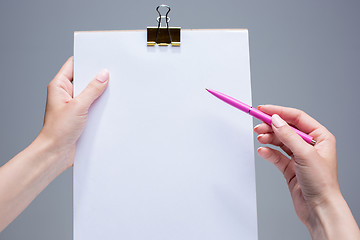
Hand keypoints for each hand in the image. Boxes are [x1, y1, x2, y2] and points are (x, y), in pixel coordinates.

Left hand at [0, 57, 108, 231]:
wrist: (56, 153)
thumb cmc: (58, 130)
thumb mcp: (78, 106)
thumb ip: (92, 90)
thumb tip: (103, 75)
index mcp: (59, 86)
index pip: (73, 65)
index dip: (87, 59)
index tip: (101, 57)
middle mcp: (66, 94)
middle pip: (84, 78)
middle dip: (98, 77)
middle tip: (112, 74)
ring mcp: (74, 105)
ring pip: (90, 93)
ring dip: (100, 93)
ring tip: (113, 90)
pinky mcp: (81, 116)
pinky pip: (93, 105)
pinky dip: (101, 105)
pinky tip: (110, 105)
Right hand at [254, 105, 359, 238]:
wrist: (318, 208)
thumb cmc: (322, 183)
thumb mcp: (304, 154)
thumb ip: (288, 135)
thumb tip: (275, 120)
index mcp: (320, 137)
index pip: (296, 118)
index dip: (279, 112)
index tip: (263, 110)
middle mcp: (310, 145)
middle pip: (286, 128)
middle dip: (271, 126)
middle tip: (258, 126)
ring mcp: (299, 156)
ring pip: (280, 141)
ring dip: (269, 138)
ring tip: (260, 138)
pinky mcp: (290, 168)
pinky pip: (276, 155)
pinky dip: (268, 152)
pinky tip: (263, 151)